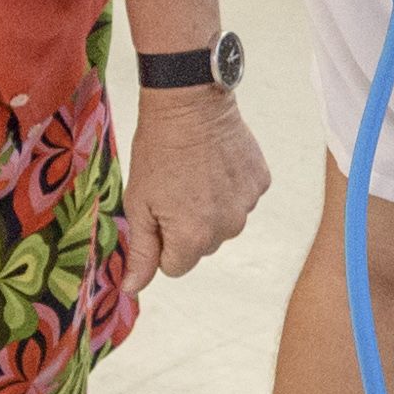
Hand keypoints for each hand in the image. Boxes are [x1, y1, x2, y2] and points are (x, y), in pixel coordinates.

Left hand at [124, 84, 271, 279]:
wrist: (190, 103)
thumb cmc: (158, 151)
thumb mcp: (139, 204)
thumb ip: (141, 252)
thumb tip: (133, 290)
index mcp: (193, 238)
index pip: (174, 267)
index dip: (161, 242)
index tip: (157, 211)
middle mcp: (227, 228)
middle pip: (201, 247)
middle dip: (186, 226)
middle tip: (174, 188)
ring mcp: (247, 205)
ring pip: (223, 224)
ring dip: (209, 207)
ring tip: (194, 173)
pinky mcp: (260, 182)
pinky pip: (241, 200)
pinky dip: (229, 187)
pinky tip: (215, 164)